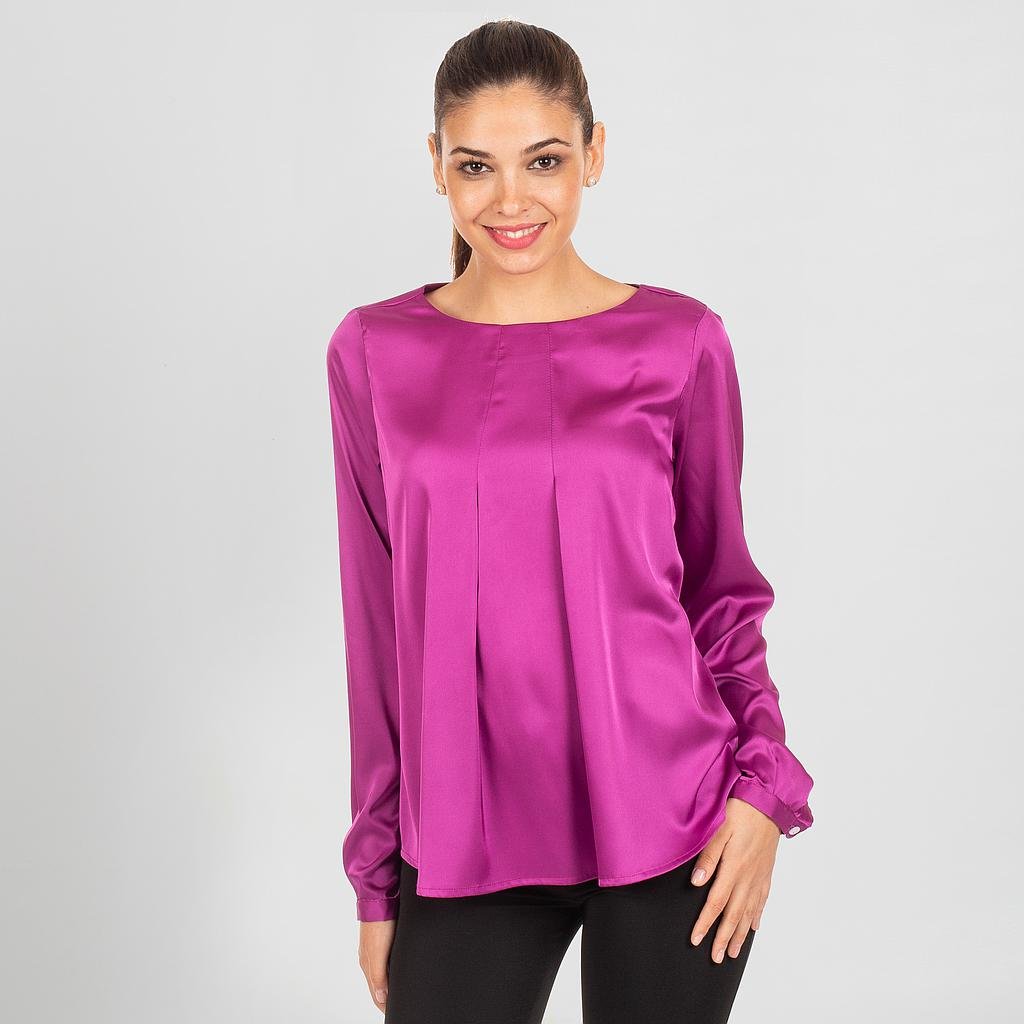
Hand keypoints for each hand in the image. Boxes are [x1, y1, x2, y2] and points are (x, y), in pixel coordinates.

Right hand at [358, 919, 396, 1012]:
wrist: (381, 898)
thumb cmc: (378, 924)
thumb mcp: (378, 953)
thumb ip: (378, 977)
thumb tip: (381, 999)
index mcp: (368, 965)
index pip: (376, 994)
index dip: (384, 1006)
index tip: (394, 1013)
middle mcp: (370, 959)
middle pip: (378, 986)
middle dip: (387, 998)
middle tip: (399, 1005)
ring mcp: (376, 949)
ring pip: (383, 974)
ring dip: (390, 985)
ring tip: (400, 993)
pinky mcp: (383, 940)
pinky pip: (387, 961)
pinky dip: (392, 971)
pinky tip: (399, 970)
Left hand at [688, 796, 780, 962]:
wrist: (769, 802)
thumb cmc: (741, 811)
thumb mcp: (719, 828)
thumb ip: (707, 855)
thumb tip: (696, 882)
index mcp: (734, 867)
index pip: (716, 903)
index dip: (705, 923)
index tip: (696, 939)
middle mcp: (748, 876)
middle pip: (733, 914)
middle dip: (723, 938)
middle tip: (716, 957)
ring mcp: (759, 876)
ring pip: (749, 912)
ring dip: (740, 933)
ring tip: (734, 952)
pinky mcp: (766, 871)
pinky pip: (762, 899)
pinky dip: (757, 915)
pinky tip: (753, 926)